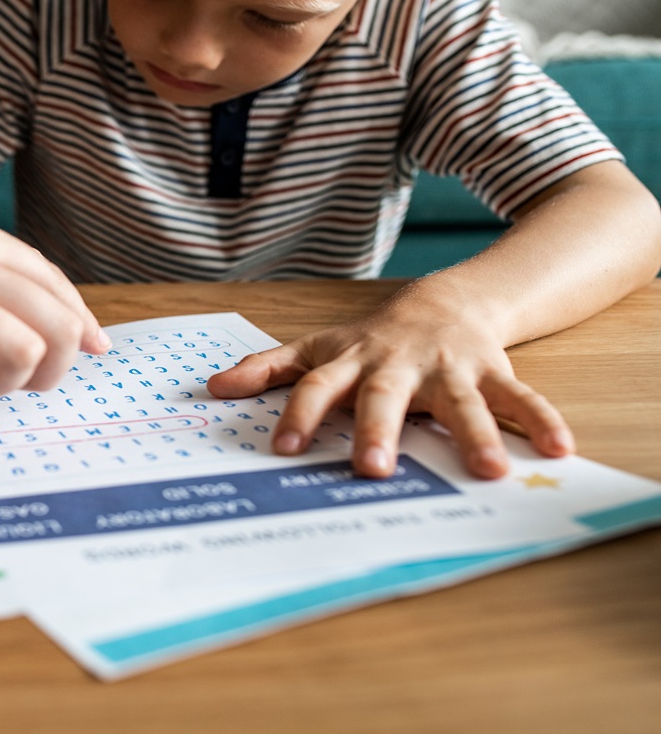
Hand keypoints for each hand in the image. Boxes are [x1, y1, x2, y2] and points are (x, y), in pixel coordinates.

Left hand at [205, 297, 573, 479]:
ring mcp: (448, 368)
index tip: (284, 449)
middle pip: (386, 399)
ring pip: (460, 403)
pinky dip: (541, 420)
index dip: (301, 415)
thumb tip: (211, 388)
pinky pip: (519, 396)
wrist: (444, 300)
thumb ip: (268, 369)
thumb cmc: (370, 339)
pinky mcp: (491, 371)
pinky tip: (560, 450)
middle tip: (372, 470)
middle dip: (379, 432)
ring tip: (488, 472)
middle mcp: (399, 366)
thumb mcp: (316, 348)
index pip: (318, 388)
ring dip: (476, 436)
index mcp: (353, 363)